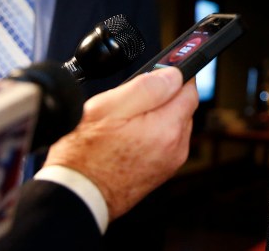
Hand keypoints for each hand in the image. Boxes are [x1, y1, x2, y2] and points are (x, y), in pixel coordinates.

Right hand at [41, 66, 198, 219]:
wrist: (78, 193)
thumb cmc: (86, 153)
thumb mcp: (110, 107)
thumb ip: (148, 86)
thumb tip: (174, 74)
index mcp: (168, 128)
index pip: (190, 90)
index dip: (174, 77)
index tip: (158, 73)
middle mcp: (176, 147)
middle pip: (182, 107)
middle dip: (163, 97)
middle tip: (132, 100)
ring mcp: (169, 162)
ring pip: (173, 124)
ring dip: (157, 116)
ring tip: (126, 122)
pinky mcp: (160, 171)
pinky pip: (165, 141)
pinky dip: (153, 134)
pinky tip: (128, 137)